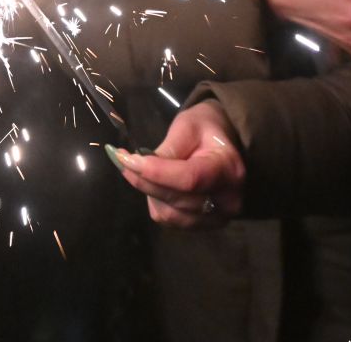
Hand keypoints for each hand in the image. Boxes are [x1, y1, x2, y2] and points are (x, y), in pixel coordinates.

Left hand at [110, 101, 245, 228]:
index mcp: (229, 169)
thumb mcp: (189, 126)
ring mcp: (218, 217)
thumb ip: (169, 148)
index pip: (189, 179)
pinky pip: (170, 220)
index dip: (156, 172)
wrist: (226, 144)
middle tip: (122, 160)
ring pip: (170, 213)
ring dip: (149, 192)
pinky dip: (156, 202)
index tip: (127, 159)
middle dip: (144, 180)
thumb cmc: (207, 128)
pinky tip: (154, 184)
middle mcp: (228, 200)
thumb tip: (140, 165)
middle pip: (176, 198)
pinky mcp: (204, 224)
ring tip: (139, 170)